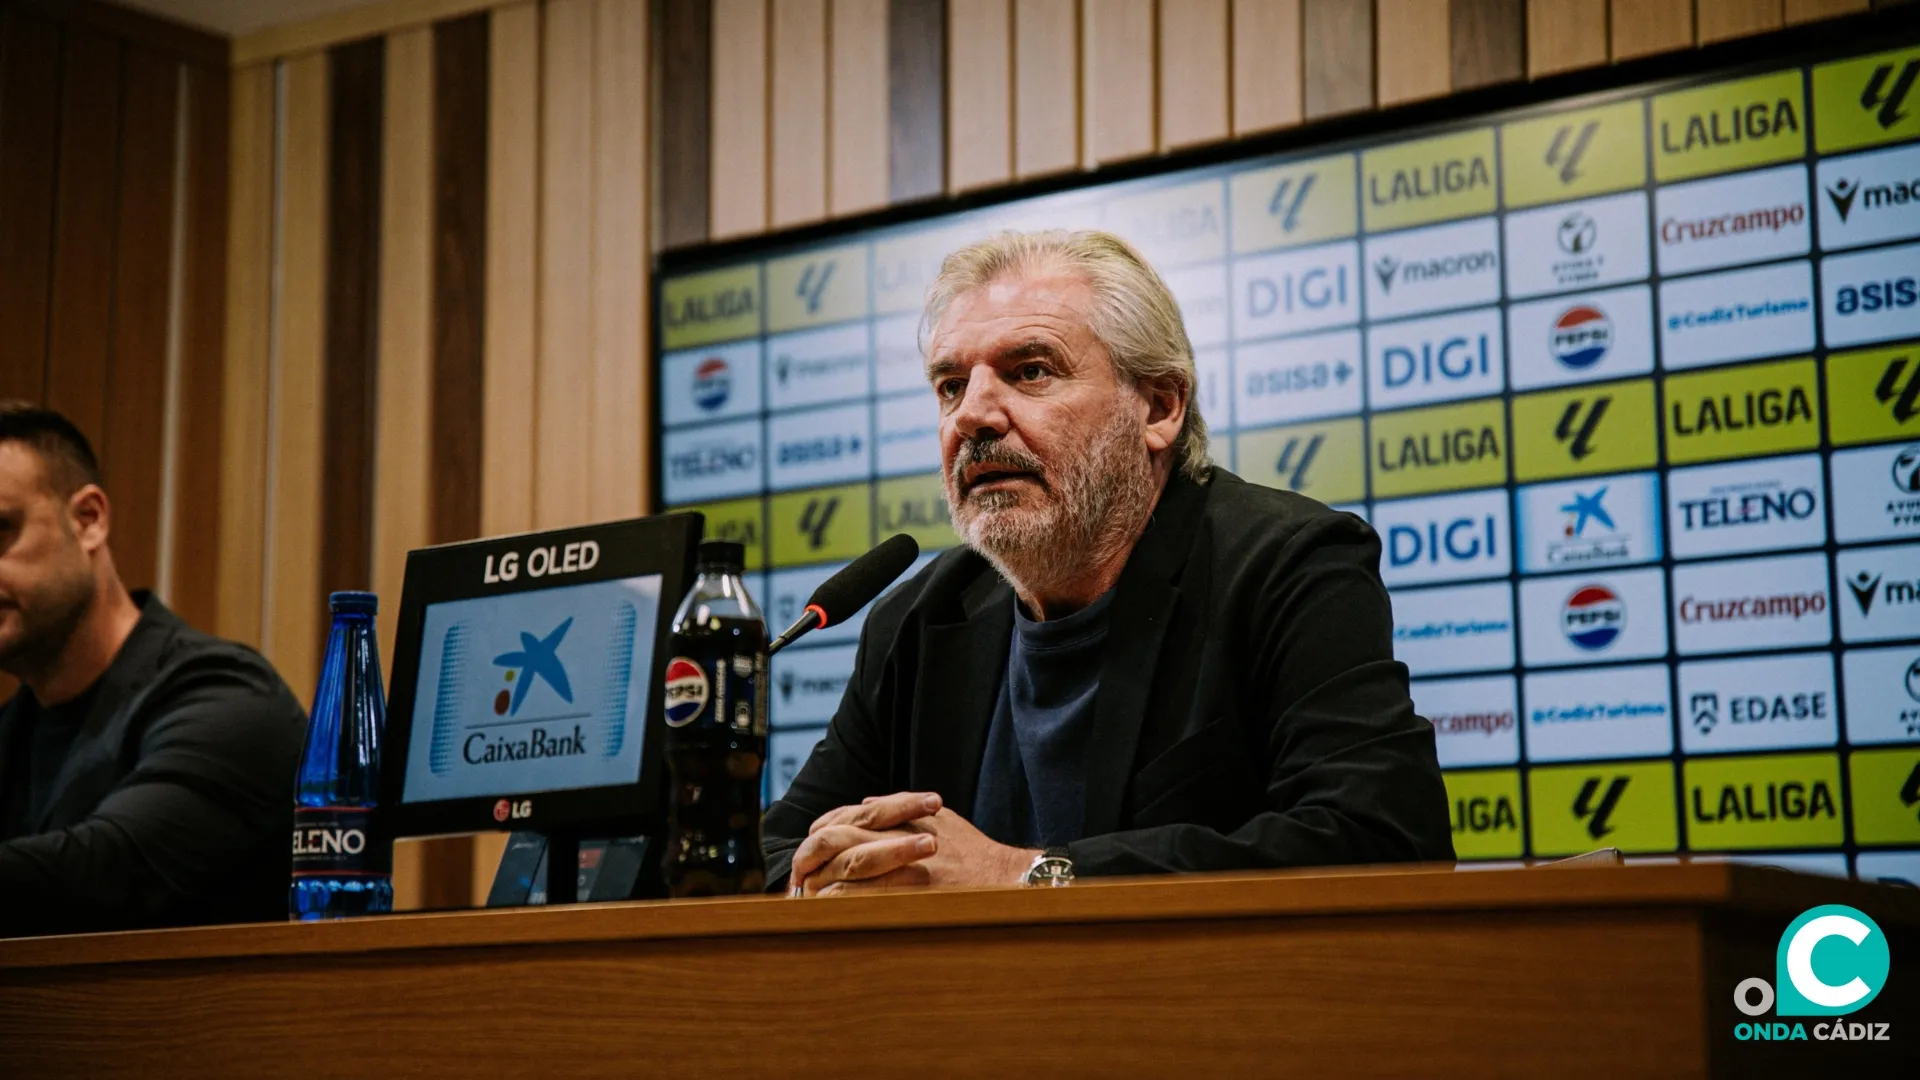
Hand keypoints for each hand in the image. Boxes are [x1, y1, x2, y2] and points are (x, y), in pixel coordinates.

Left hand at [790, 791, 1038, 895]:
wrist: (1002, 877)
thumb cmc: (972, 850)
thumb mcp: (937, 817)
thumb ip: (899, 808)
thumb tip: (865, 801)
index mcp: (899, 815)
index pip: (843, 816)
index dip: (820, 832)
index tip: (810, 848)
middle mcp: (895, 833)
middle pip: (835, 837)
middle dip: (809, 854)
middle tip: (797, 874)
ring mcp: (900, 862)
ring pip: (843, 866)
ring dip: (820, 880)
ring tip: (807, 894)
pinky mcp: (905, 890)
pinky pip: (860, 895)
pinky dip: (839, 901)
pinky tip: (828, 910)